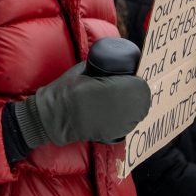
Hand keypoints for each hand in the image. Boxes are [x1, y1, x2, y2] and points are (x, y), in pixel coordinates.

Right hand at [13, 63, 150, 147]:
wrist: (52, 116)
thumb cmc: (64, 90)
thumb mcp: (81, 70)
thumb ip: (98, 66)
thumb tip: (112, 61)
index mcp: (108, 89)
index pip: (138, 85)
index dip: (137, 81)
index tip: (131, 77)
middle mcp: (116, 108)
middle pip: (143, 100)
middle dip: (139, 93)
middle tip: (130, 87)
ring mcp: (115, 124)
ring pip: (139, 113)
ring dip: (136, 105)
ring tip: (126, 99)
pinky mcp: (113, 134)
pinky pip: (130, 124)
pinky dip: (129, 117)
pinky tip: (122, 112)